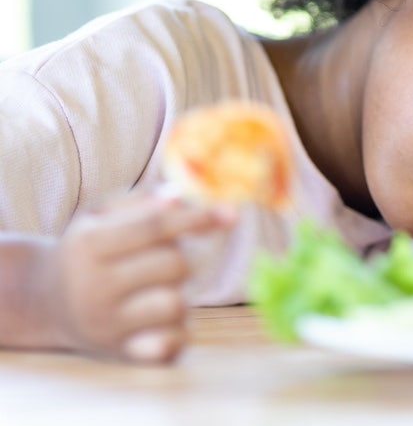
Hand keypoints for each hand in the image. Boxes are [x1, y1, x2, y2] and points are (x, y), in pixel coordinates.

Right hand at [33, 192, 234, 362]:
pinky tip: (162, 315)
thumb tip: (181, 197)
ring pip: (176, 303)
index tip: (232, 213)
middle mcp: (93, 288)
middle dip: (185, 254)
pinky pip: (170, 343)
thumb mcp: (100, 214)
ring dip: (181, 289)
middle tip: (170, 253)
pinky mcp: (119, 354)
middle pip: (173, 264)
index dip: (198, 218)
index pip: (155, 228)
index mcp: (89, 245)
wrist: (42, 301)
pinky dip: (179, 328)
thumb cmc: (86, 248)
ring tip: (160, 284)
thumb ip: (142, 200)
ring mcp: (105, 326)